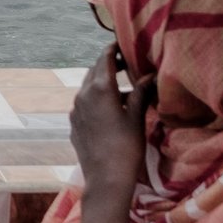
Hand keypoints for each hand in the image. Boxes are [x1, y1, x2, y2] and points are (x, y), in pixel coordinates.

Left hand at [70, 45, 150, 201]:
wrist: (105, 178)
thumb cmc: (126, 147)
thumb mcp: (136, 117)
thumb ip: (140, 93)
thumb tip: (149, 75)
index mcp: (99, 90)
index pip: (104, 59)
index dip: (112, 49)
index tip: (122, 43)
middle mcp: (82, 95)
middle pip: (94, 71)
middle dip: (108, 64)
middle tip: (125, 63)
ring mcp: (75, 110)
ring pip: (88, 87)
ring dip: (103, 83)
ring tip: (123, 89)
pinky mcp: (73, 123)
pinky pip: (84, 103)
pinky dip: (96, 99)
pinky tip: (110, 109)